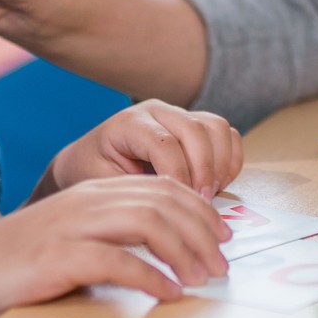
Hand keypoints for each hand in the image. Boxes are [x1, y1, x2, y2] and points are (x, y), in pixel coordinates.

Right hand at [0, 175, 231, 317]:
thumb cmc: (19, 266)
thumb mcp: (72, 238)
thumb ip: (113, 236)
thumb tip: (166, 256)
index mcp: (93, 190)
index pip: (164, 187)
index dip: (201, 211)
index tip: (223, 238)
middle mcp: (87, 200)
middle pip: (165, 202)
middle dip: (203, 232)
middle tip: (223, 265)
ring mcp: (72, 226)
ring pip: (149, 225)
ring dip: (186, 253)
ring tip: (204, 280)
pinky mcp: (59, 257)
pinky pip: (119, 262)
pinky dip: (152, 277)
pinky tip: (169, 294)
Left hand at [50, 100, 243, 198]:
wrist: (88, 160)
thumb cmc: (93, 173)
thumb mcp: (103, 184)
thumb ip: (135, 191)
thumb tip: (170, 205)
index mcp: (129, 123)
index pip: (165, 144)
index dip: (179, 176)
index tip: (181, 202)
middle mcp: (156, 111)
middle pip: (196, 130)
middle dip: (204, 171)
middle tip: (201, 201)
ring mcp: (177, 114)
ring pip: (216, 127)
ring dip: (220, 164)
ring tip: (208, 192)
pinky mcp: (194, 123)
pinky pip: (226, 134)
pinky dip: (229, 160)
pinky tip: (215, 183)